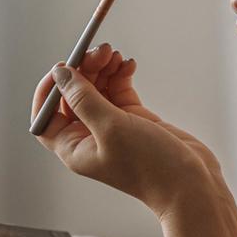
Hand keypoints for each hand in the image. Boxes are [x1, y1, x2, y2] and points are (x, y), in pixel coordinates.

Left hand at [31, 44, 223, 214]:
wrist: (190, 184)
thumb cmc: (150, 167)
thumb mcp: (111, 128)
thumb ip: (84, 99)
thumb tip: (61, 75)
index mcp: (75, 147)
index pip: (46, 118)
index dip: (48, 92)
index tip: (62, 68)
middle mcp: (89, 137)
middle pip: (74, 96)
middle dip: (83, 71)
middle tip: (100, 52)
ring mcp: (112, 127)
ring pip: (97, 89)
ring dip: (103, 68)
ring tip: (116, 54)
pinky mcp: (134, 120)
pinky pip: (119, 90)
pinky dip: (121, 75)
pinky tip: (129, 64)